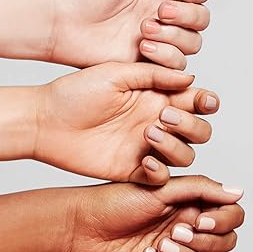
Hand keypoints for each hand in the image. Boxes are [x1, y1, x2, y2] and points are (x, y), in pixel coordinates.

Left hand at [34, 62, 217, 183]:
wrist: (46, 121)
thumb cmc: (75, 93)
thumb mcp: (114, 74)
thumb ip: (152, 75)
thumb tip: (189, 76)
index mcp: (153, 97)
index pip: (194, 101)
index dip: (206, 102)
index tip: (201, 100)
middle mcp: (154, 122)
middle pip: (198, 131)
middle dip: (192, 124)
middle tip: (164, 115)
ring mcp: (144, 147)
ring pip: (185, 155)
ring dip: (176, 146)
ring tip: (149, 133)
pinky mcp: (131, 170)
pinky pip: (160, 177)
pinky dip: (160, 171)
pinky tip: (143, 160)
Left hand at [49, 0, 209, 67]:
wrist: (59, 21)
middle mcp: (158, 16)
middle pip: (199, 20)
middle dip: (187, 15)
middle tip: (159, 12)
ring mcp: (152, 41)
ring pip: (191, 43)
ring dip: (175, 36)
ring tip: (144, 29)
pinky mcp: (141, 63)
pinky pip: (173, 66)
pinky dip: (167, 56)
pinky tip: (143, 47)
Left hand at [68, 176, 243, 251]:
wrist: (79, 225)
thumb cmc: (112, 201)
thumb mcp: (157, 188)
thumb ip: (199, 188)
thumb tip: (238, 192)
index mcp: (185, 202)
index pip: (228, 215)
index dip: (223, 221)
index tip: (200, 220)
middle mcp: (182, 224)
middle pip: (223, 242)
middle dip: (206, 241)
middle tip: (176, 231)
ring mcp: (172, 248)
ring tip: (160, 244)